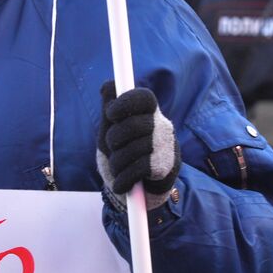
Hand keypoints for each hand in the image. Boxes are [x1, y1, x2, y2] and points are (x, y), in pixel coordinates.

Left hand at [96, 81, 180, 210]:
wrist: (142, 186)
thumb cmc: (124, 149)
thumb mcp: (112, 128)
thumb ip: (109, 107)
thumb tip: (107, 86)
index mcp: (149, 111)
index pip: (143, 97)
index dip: (125, 102)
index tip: (110, 113)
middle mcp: (162, 125)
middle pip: (132, 125)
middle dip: (113, 139)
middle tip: (111, 146)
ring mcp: (166, 146)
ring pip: (132, 150)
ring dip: (116, 163)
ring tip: (116, 167)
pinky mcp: (166, 166)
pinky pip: (138, 169)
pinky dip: (123, 179)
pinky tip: (120, 183)